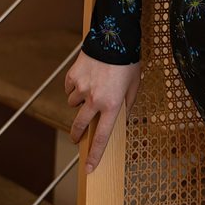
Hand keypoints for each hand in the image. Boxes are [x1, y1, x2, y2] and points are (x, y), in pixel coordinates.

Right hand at [65, 50, 140, 171]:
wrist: (114, 36)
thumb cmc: (128, 62)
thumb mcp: (135, 84)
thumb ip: (128, 104)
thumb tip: (122, 119)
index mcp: (113, 105)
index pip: (102, 137)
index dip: (95, 154)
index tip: (89, 168)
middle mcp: (95, 100)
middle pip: (80, 126)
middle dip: (77, 134)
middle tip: (77, 137)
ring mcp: (81, 89)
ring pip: (74, 104)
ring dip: (80, 101)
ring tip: (92, 87)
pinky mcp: (72, 77)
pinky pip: (69, 88)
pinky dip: (75, 86)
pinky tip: (85, 76)